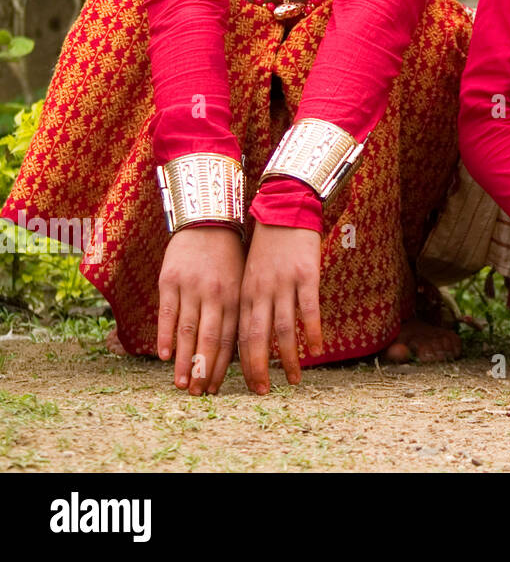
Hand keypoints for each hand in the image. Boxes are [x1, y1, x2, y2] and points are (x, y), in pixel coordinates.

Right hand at [157, 226, 244, 394]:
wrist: (209, 220)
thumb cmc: (229, 257)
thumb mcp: (240, 281)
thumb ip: (235, 312)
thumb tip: (237, 349)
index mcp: (235, 297)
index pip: (230, 338)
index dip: (222, 366)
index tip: (216, 389)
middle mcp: (215, 294)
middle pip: (210, 338)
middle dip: (204, 369)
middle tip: (197, 394)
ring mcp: (192, 287)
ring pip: (187, 330)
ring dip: (183, 360)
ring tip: (180, 384)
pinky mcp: (170, 279)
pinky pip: (167, 312)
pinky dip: (165, 335)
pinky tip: (163, 355)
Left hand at [238, 223, 322, 394]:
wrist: (284, 207)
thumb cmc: (267, 244)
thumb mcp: (250, 273)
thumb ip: (252, 302)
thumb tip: (252, 334)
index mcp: (244, 293)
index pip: (239, 337)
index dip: (241, 364)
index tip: (246, 385)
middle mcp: (261, 292)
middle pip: (257, 339)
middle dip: (258, 369)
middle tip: (264, 391)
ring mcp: (284, 284)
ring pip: (284, 329)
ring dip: (288, 358)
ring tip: (294, 380)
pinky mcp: (307, 275)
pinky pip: (309, 310)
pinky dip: (313, 332)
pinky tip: (318, 350)